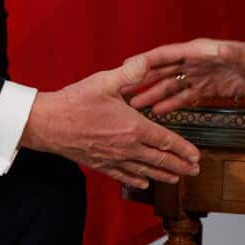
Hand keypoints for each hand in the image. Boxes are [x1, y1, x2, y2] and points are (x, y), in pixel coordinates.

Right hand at [20, 58, 201, 188]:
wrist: (47, 123)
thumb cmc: (75, 101)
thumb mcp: (106, 81)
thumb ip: (130, 73)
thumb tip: (147, 61)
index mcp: (132, 126)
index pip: (166, 141)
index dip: (183, 150)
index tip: (197, 157)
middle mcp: (126, 147)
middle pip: (159, 160)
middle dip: (180, 166)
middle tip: (195, 172)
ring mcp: (113, 158)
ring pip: (144, 171)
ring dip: (163, 175)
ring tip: (177, 179)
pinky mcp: (99, 164)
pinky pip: (122, 175)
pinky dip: (136, 179)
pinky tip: (144, 183)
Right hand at [125, 38, 244, 114]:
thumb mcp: (243, 55)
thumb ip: (228, 53)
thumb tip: (216, 50)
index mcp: (198, 50)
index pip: (166, 54)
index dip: (146, 60)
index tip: (127, 67)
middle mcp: (195, 61)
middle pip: (163, 70)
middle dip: (143, 80)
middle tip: (124, 92)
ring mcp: (199, 75)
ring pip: (170, 85)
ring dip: (153, 95)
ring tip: (136, 105)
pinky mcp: (206, 88)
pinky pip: (184, 96)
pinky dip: (171, 104)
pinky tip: (158, 112)